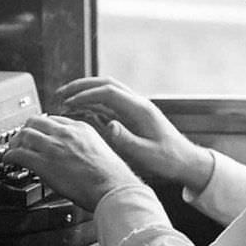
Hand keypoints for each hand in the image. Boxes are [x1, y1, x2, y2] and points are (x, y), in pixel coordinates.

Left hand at [3, 114, 141, 211]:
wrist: (113, 188)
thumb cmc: (113, 177)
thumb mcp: (102, 151)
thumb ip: (87, 148)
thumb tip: (80, 157)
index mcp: (82, 128)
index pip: (54, 120)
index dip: (43, 127)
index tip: (40, 134)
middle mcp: (66, 133)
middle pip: (36, 121)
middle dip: (26, 129)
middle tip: (21, 139)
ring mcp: (54, 147)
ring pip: (24, 135)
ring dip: (15, 142)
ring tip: (12, 149)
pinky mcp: (44, 163)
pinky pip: (19, 154)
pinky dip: (10, 156)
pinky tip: (9, 161)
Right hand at [56, 77, 213, 191]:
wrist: (186, 161)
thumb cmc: (169, 160)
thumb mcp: (147, 154)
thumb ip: (127, 140)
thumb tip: (108, 125)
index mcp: (140, 110)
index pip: (108, 92)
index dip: (86, 95)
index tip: (68, 103)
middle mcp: (137, 103)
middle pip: (105, 84)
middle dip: (81, 86)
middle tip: (60, 94)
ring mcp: (135, 107)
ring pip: (107, 89)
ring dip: (85, 91)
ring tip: (65, 99)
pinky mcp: (133, 114)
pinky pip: (109, 101)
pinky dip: (92, 101)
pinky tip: (80, 109)